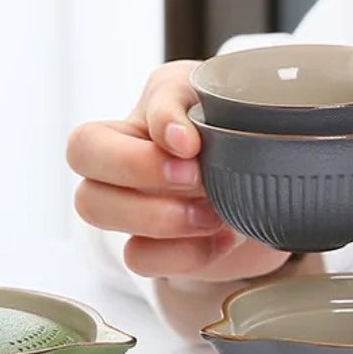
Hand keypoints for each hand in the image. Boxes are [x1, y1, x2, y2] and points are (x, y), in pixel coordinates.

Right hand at [66, 61, 290, 283]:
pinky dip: (188, 252)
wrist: (267, 172)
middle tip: (199, 179)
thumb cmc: (223, 119)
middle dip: (143, 192)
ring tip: (217, 211)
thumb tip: (174, 138)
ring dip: (165, 221)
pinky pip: (144, 261)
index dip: (132, 157)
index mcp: (122, 134)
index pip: (85, 146)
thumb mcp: (202, 91)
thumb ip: (176, 103)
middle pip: (86, 198)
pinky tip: (225, 237)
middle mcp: (117, 181)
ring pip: (117, 242)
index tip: (191, 146)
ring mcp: (135, 220)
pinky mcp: (156, 253)